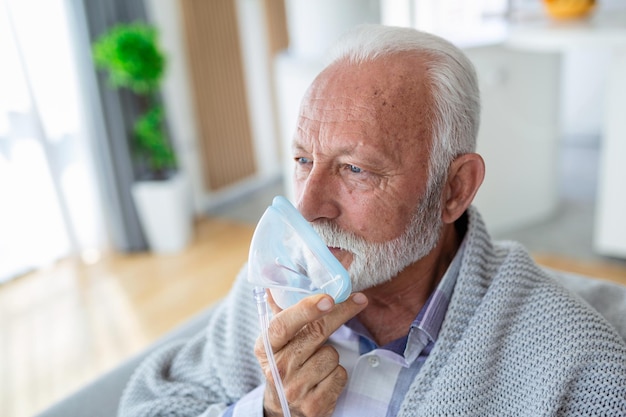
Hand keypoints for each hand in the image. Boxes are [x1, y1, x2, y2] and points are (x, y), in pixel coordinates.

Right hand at [254, 292, 367, 416]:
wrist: (284, 409)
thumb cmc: (285, 365)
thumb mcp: (275, 343)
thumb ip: (280, 314)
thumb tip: (273, 286)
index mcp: (265, 347)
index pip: (283, 324)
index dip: (306, 309)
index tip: (328, 298)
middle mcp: (278, 369)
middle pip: (316, 333)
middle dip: (341, 313)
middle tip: (360, 300)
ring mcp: (295, 389)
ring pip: (332, 355)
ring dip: (331, 354)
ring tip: (316, 363)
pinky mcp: (314, 405)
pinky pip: (340, 375)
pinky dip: (337, 374)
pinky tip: (323, 379)